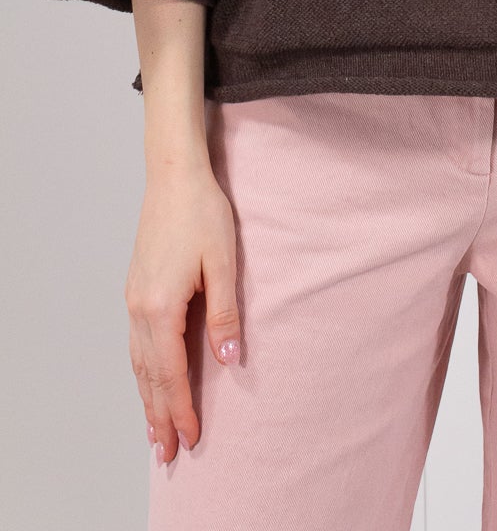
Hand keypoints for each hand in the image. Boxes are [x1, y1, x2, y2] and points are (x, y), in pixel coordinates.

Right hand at [125, 162, 241, 463]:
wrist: (173, 177)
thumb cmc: (202, 214)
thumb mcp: (223, 263)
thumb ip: (225, 314)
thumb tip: (230, 360)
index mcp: (161, 307)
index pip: (171, 373)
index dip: (182, 408)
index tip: (192, 438)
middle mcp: (140, 309)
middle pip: (149, 376)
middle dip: (159, 416)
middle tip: (169, 453)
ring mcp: (133, 299)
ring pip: (138, 362)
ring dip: (147, 398)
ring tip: (154, 429)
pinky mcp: (135, 290)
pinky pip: (135, 344)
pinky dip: (141, 371)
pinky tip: (148, 380)